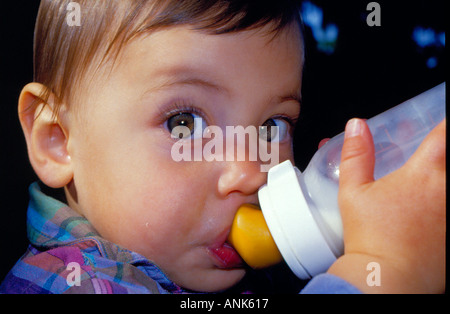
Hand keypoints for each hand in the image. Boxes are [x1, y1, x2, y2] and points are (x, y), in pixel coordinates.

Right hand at [328, 118, 445, 292]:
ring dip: (445, 174)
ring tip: (430, 184)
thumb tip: (356, 126)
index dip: (444, 122)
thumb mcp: (353, 191)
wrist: (387, 277)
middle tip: (434, 156)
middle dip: (446, 150)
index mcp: (424, 175)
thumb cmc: (371, 238)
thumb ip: (356, 155)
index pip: (444, 134)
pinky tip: (433, 207)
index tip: (440, 122)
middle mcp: (448, 190)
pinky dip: (444, 203)